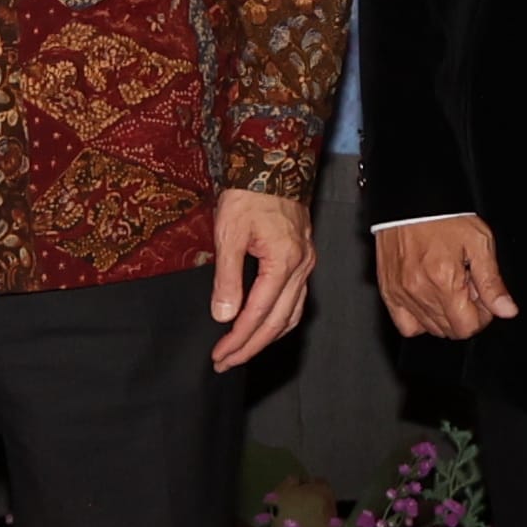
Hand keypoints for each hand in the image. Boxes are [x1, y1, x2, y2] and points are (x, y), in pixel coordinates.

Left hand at [208, 187, 316, 371]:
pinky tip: (264, 325)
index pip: (259, 314)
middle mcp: (302, 266)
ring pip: (292, 315)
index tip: (220, 355)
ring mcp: (306, 263)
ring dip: (266, 338)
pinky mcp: (304, 258)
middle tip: (225, 362)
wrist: (271, 164)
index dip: (238, 340)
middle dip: (250, 346)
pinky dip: (280, 319)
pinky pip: (297, 300)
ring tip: (241, 351)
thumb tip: (224, 316)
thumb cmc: (248, 193)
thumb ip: (227, 278)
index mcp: (284, 261)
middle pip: (278, 322)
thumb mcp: (228, 234)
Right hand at [373, 215, 516, 340]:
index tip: (481, 297)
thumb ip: (492, 282)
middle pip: (449, 330)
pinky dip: (419, 320)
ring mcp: (401, 293)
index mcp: (444, 281)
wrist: (410, 199)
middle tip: (465, 287)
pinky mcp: (388, 291)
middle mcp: (420, 291)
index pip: (467, 327)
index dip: (481, 316)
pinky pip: (405, 325)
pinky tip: (429, 300)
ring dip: (444, 314)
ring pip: (430, 328)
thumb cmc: (443, 215)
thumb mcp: (479, 243)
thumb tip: (506, 310)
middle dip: (464, 314)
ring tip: (447, 287)